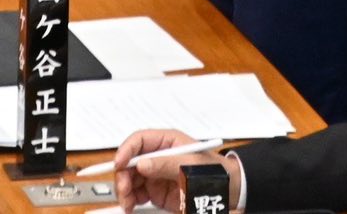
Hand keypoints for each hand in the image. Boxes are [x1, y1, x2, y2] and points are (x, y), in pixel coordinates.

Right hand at [113, 130, 238, 211]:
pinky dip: (130, 200)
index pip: (139, 141)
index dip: (126, 150)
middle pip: (130, 162)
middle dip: (123, 175)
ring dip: (125, 190)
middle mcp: (157, 157)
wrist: (227, 191)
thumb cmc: (212, 171)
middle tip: (124, 190)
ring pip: (130, 179)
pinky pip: (137, 194)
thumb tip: (142, 164)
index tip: (119, 163)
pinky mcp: (156, 191)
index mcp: (166, 142)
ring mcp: (155, 174)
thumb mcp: (190, 165)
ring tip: (128, 204)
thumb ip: (165, 164)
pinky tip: (131, 207)